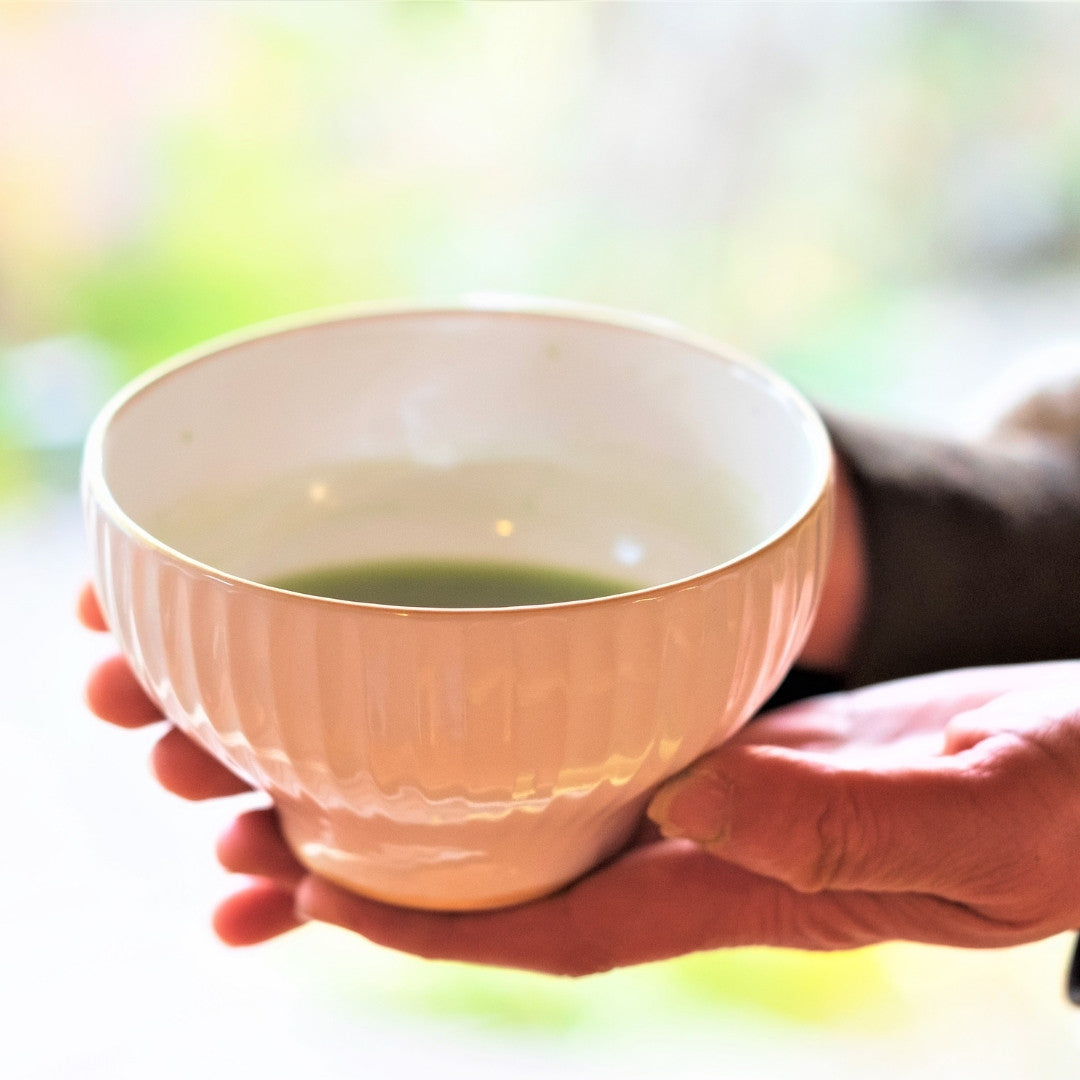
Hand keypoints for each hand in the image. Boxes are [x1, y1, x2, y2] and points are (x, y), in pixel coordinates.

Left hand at [80, 584, 1079, 973]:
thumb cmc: (1076, 793)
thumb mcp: (987, 811)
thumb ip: (848, 821)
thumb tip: (687, 796)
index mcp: (755, 881)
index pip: (555, 922)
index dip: (424, 922)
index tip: (297, 888)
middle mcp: (714, 835)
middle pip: (520, 861)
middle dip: (385, 858)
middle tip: (244, 815)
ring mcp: (725, 775)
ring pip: (549, 792)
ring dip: (431, 782)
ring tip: (303, 751)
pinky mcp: (746, 714)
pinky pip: (606, 722)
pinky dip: (523, 713)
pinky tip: (466, 684)